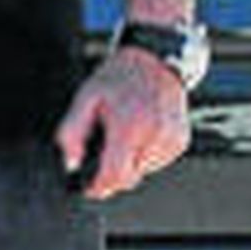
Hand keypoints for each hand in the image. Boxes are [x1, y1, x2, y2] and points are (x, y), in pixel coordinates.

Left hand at [56, 46, 190, 200]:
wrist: (155, 61)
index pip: (116, 176)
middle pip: (130, 178)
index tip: (89, 188)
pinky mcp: (180, 141)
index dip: (99, 187)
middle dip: (113, 172)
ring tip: (125, 132)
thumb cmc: (120, 77)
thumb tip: (71, 163)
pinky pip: (157, 161)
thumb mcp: (85, 98)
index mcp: (130, 126)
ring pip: (143, 171)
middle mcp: (155, 135)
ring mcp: (171, 140)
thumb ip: (72, 132)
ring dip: (130, 162)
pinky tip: (140, 132)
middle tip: (104, 150)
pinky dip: (145, 154)